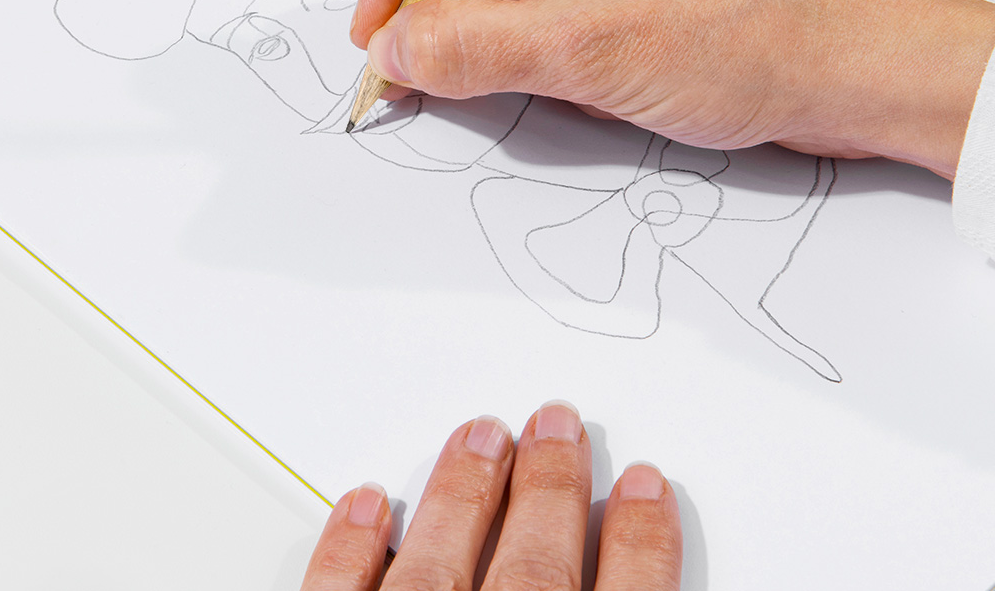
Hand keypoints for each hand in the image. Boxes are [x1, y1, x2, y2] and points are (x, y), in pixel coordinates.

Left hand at [300, 400, 681, 590]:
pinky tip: (364, 505)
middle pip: (536, 571)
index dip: (642, 546)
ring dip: (462, 493)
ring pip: (438, 568)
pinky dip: (348, 555)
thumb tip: (627, 569)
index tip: (646, 489)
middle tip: (558, 423)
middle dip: (550, 487)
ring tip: (480, 433)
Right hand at [351, 0, 994, 177]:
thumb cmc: (768, 29)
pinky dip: (525, 33)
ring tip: (498, 77)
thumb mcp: (595, 47)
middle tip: (409, 63)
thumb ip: (473, 47)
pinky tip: (550, 74)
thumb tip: (392, 48)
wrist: (872, 69)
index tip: (376, 26)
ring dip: (483, 20)